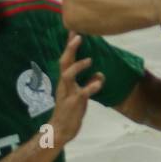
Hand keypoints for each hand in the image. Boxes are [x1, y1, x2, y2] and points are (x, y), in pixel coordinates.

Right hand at [50, 33, 104, 147]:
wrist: (61, 130)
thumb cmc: (70, 111)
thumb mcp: (80, 95)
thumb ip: (89, 83)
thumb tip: (99, 74)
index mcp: (65, 81)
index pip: (66, 59)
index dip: (70, 45)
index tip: (74, 30)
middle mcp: (64, 84)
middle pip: (64, 62)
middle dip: (71, 49)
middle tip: (78, 36)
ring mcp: (67, 94)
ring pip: (68, 75)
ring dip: (78, 66)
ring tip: (89, 60)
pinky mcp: (73, 104)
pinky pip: (82, 93)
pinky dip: (91, 86)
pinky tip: (99, 82)